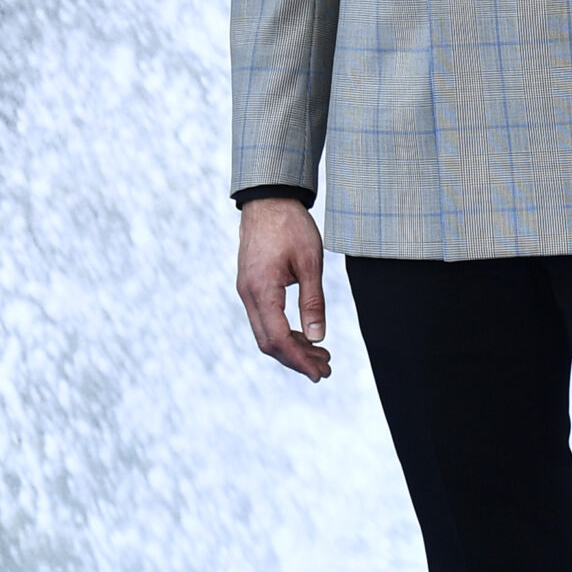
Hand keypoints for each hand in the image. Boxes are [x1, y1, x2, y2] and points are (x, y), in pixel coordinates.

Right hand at [236, 198, 332, 382]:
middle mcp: (248, 294)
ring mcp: (246, 290)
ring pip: (265, 332)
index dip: (299, 360)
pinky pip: (264, 318)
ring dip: (291, 347)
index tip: (319, 373)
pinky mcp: (250, 285)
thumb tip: (317, 337)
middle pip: (268, 343)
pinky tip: (304, 334)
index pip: (278, 339)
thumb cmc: (290, 225)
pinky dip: (284, 332)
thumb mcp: (311, 262)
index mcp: (262, 290)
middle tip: (325, 368)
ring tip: (321, 355)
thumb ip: (313, 301)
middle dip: (296, 360)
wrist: (268, 199)